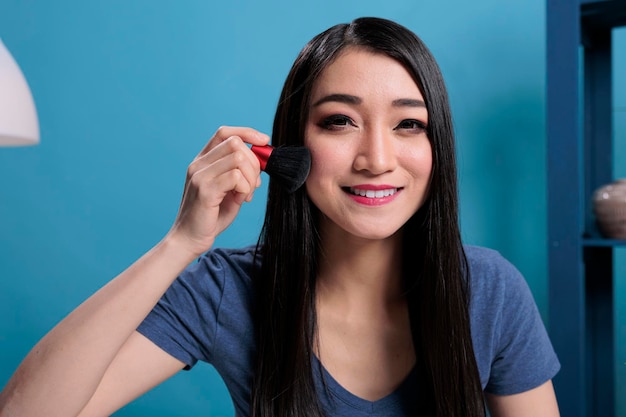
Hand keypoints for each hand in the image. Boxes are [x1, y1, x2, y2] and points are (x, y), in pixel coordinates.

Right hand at [167, 126, 269, 256]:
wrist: (189, 239)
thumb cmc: (211, 216)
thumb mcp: (229, 190)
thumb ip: (241, 173)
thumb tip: (262, 159)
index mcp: (203, 161)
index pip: (224, 133)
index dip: (247, 132)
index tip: (263, 141)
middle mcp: (198, 164)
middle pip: (235, 144)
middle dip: (254, 162)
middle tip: (254, 184)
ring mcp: (200, 176)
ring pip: (238, 158)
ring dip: (251, 177)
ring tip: (246, 194)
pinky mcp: (205, 190)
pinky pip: (236, 177)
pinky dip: (246, 188)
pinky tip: (241, 200)